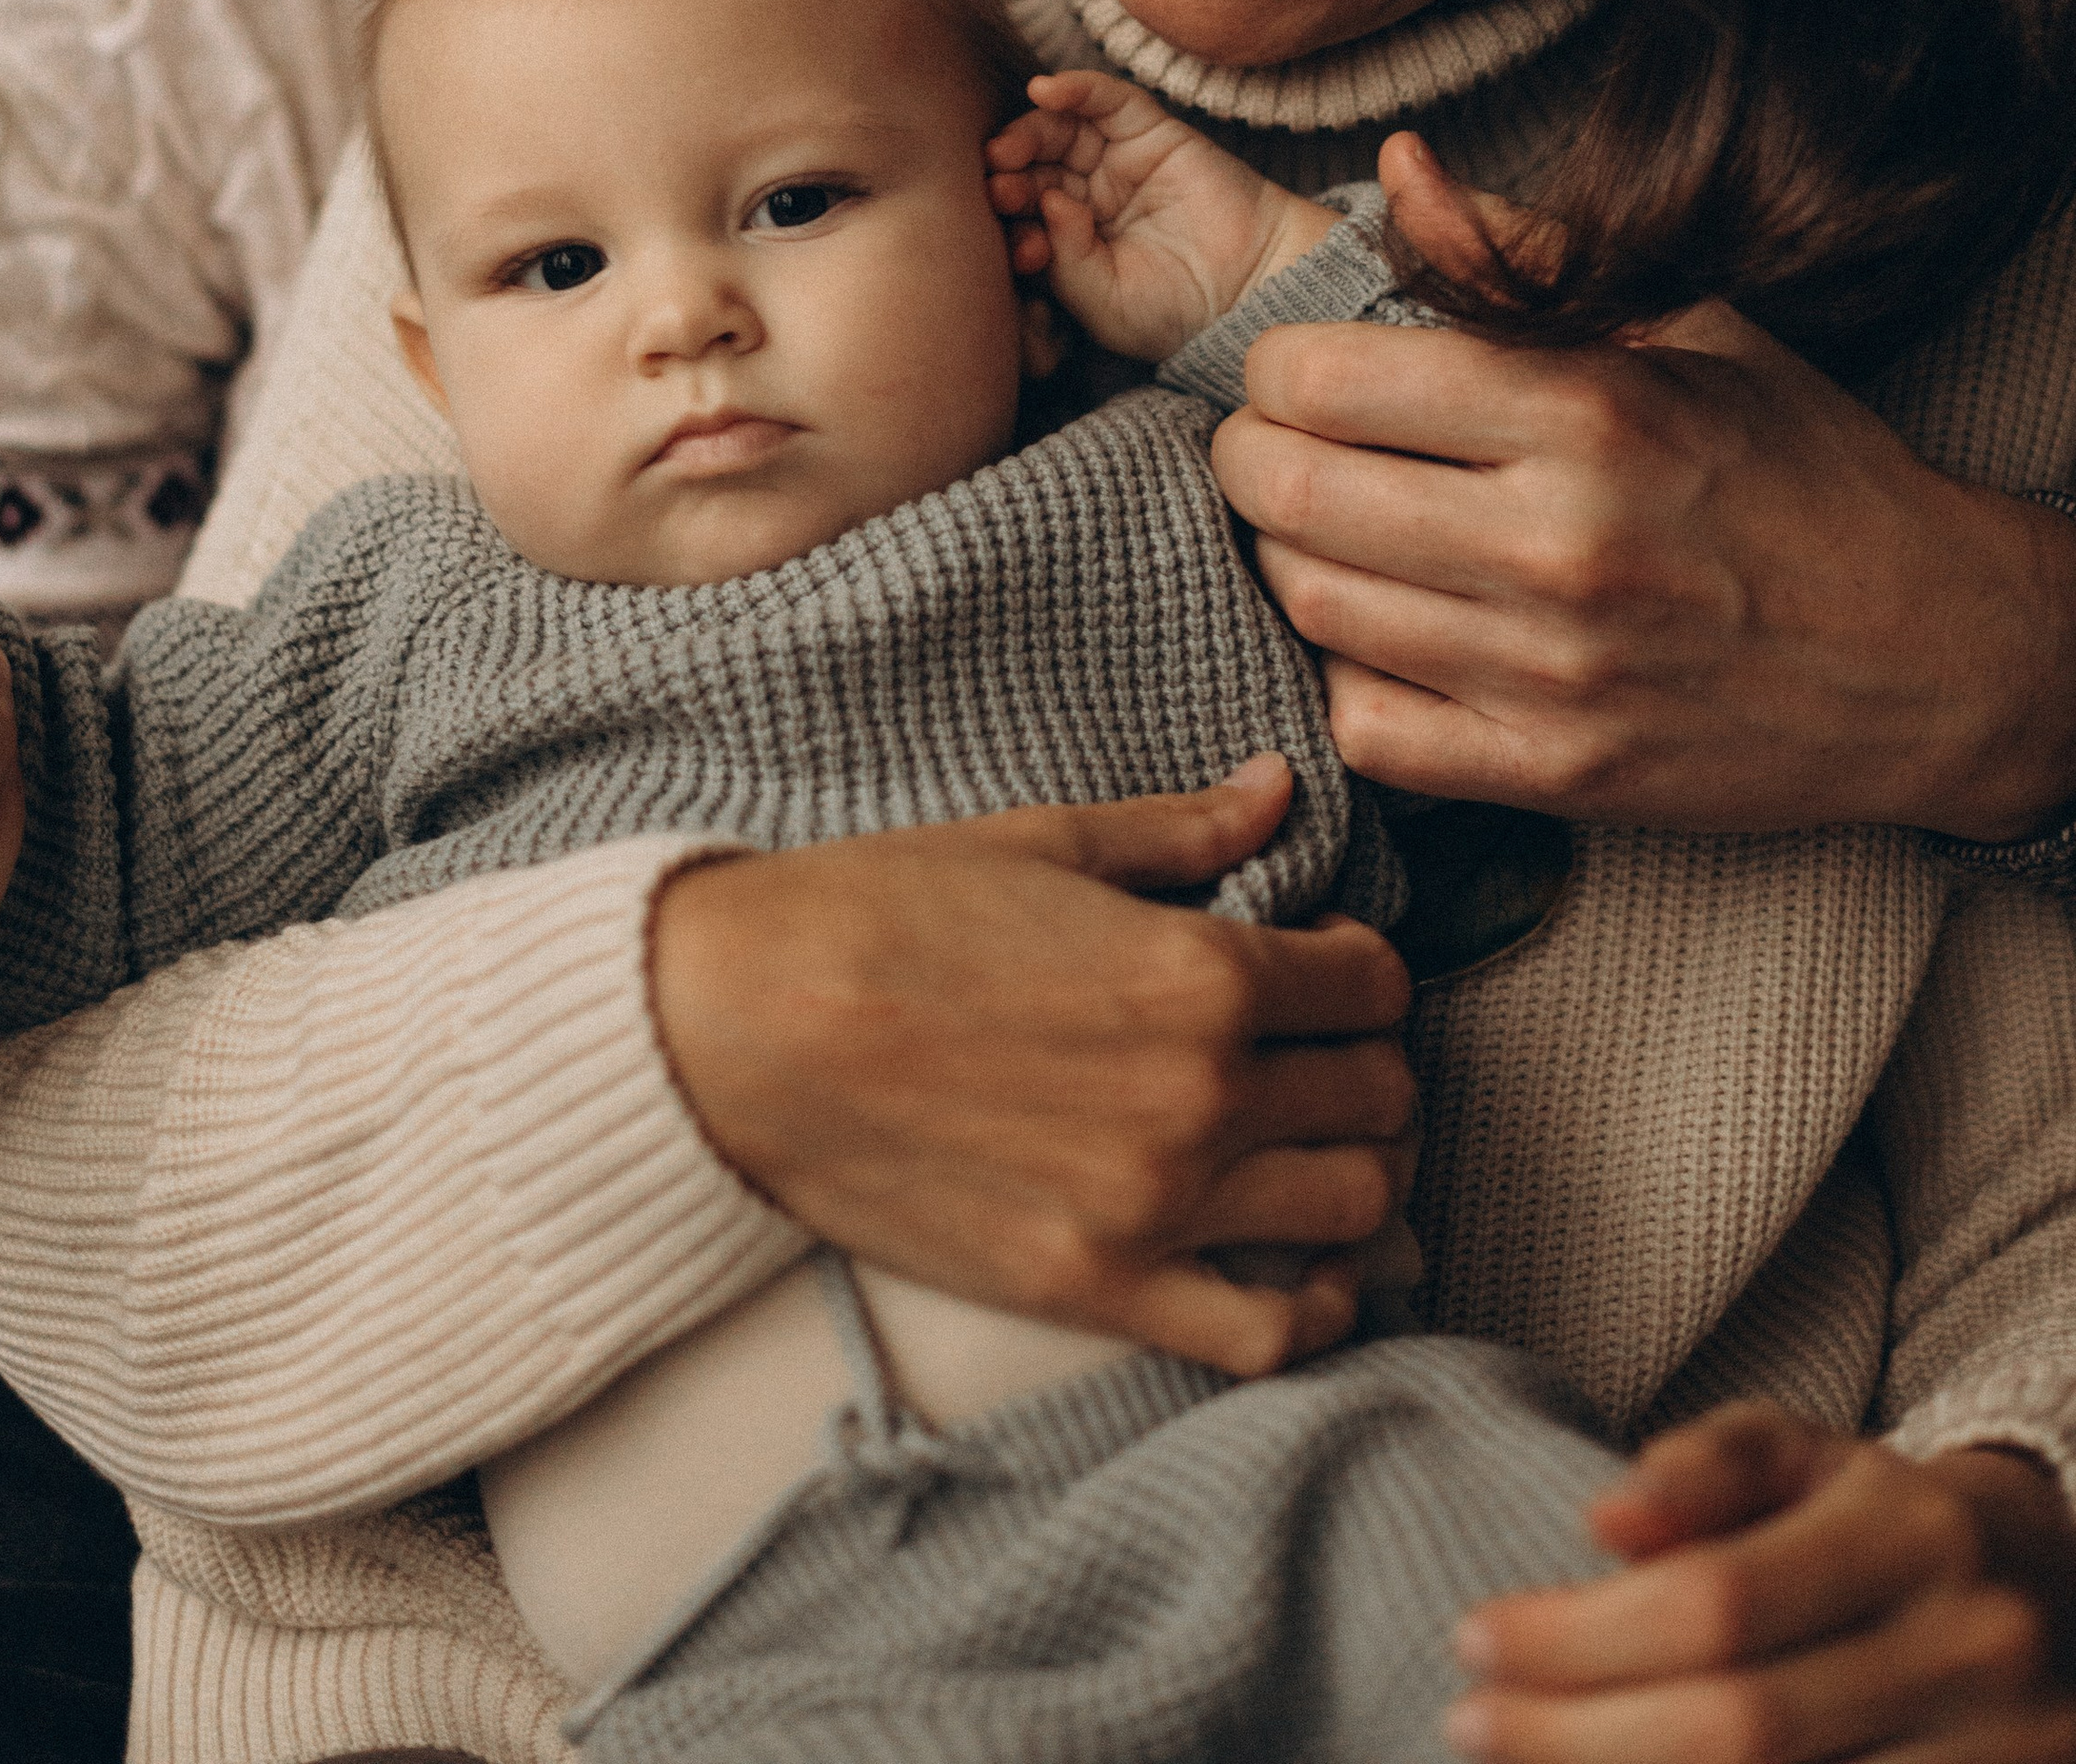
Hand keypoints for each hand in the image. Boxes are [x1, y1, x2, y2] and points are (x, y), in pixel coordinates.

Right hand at [648, 754, 1416, 1381]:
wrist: (745, 1027)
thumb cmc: (882, 911)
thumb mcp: (1042, 842)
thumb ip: (1182, 830)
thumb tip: (1278, 790)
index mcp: (1195, 970)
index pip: (1371, 982)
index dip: (1361, 963)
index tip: (1323, 962)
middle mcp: (1200, 1094)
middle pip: (1379, 1095)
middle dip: (1367, 1062)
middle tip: (1319, 1048)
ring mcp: (1155, 1205)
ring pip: (1354, 1208)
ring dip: (1359, 1169)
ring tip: (1314, 1140)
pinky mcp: (1099, 1289)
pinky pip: (1272, 1334)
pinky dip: (1316, 1306)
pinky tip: (1302, 1264)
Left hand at [985, 69, 1333, 360]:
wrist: (1251, 293)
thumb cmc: (1176, 311)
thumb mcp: (1102, 302)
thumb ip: (1065, 259)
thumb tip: (1048, 202)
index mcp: (1068, 240)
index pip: (1020, 214)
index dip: (1004, 219)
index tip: (1003, 238)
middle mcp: (1087, 195)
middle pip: (1032, 165)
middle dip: (1008, 173)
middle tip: (997, 186)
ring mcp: (1117, 160)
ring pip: (1059, 128)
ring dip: (1027, 131)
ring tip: (1009, 150)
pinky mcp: (1150, 132)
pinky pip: (1105, 98)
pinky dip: (1073, 87)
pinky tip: (1044, 91)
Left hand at [1208, 133, 2075, 836]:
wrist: (1940, 654)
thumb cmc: (1805, 470)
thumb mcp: (1684, 327)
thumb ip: (1519, 251)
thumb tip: (1399, 167)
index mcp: (1587, 410)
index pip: (1324, 378)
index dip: (1277, 367)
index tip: (1296, 372)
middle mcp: (1559, 543)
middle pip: (1289, 491)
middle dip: (1250, 456)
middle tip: (1274, 447)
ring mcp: (1553, 674)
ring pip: (1312, 606)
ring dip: (1289, 559)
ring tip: (1331, 529)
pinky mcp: (1557, 778)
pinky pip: (1368, 730)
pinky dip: (1347, 680)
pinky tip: (1384, 639)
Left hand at [1450, 1405, 2075, 1758]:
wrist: (2049, 1592)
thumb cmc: (1881, 1517)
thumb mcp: (1802, 1453)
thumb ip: (1703, 1467)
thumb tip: (1604, 1521)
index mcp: (1912, 1534)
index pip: (1716, 1603)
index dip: (1579, 1634)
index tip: (1473, 1635)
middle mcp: (1968, 1653)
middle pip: (1739, 1729)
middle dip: (1579, 1734)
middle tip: (1469, 1720)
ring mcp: (1999, 1758)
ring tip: (1526, 1763)